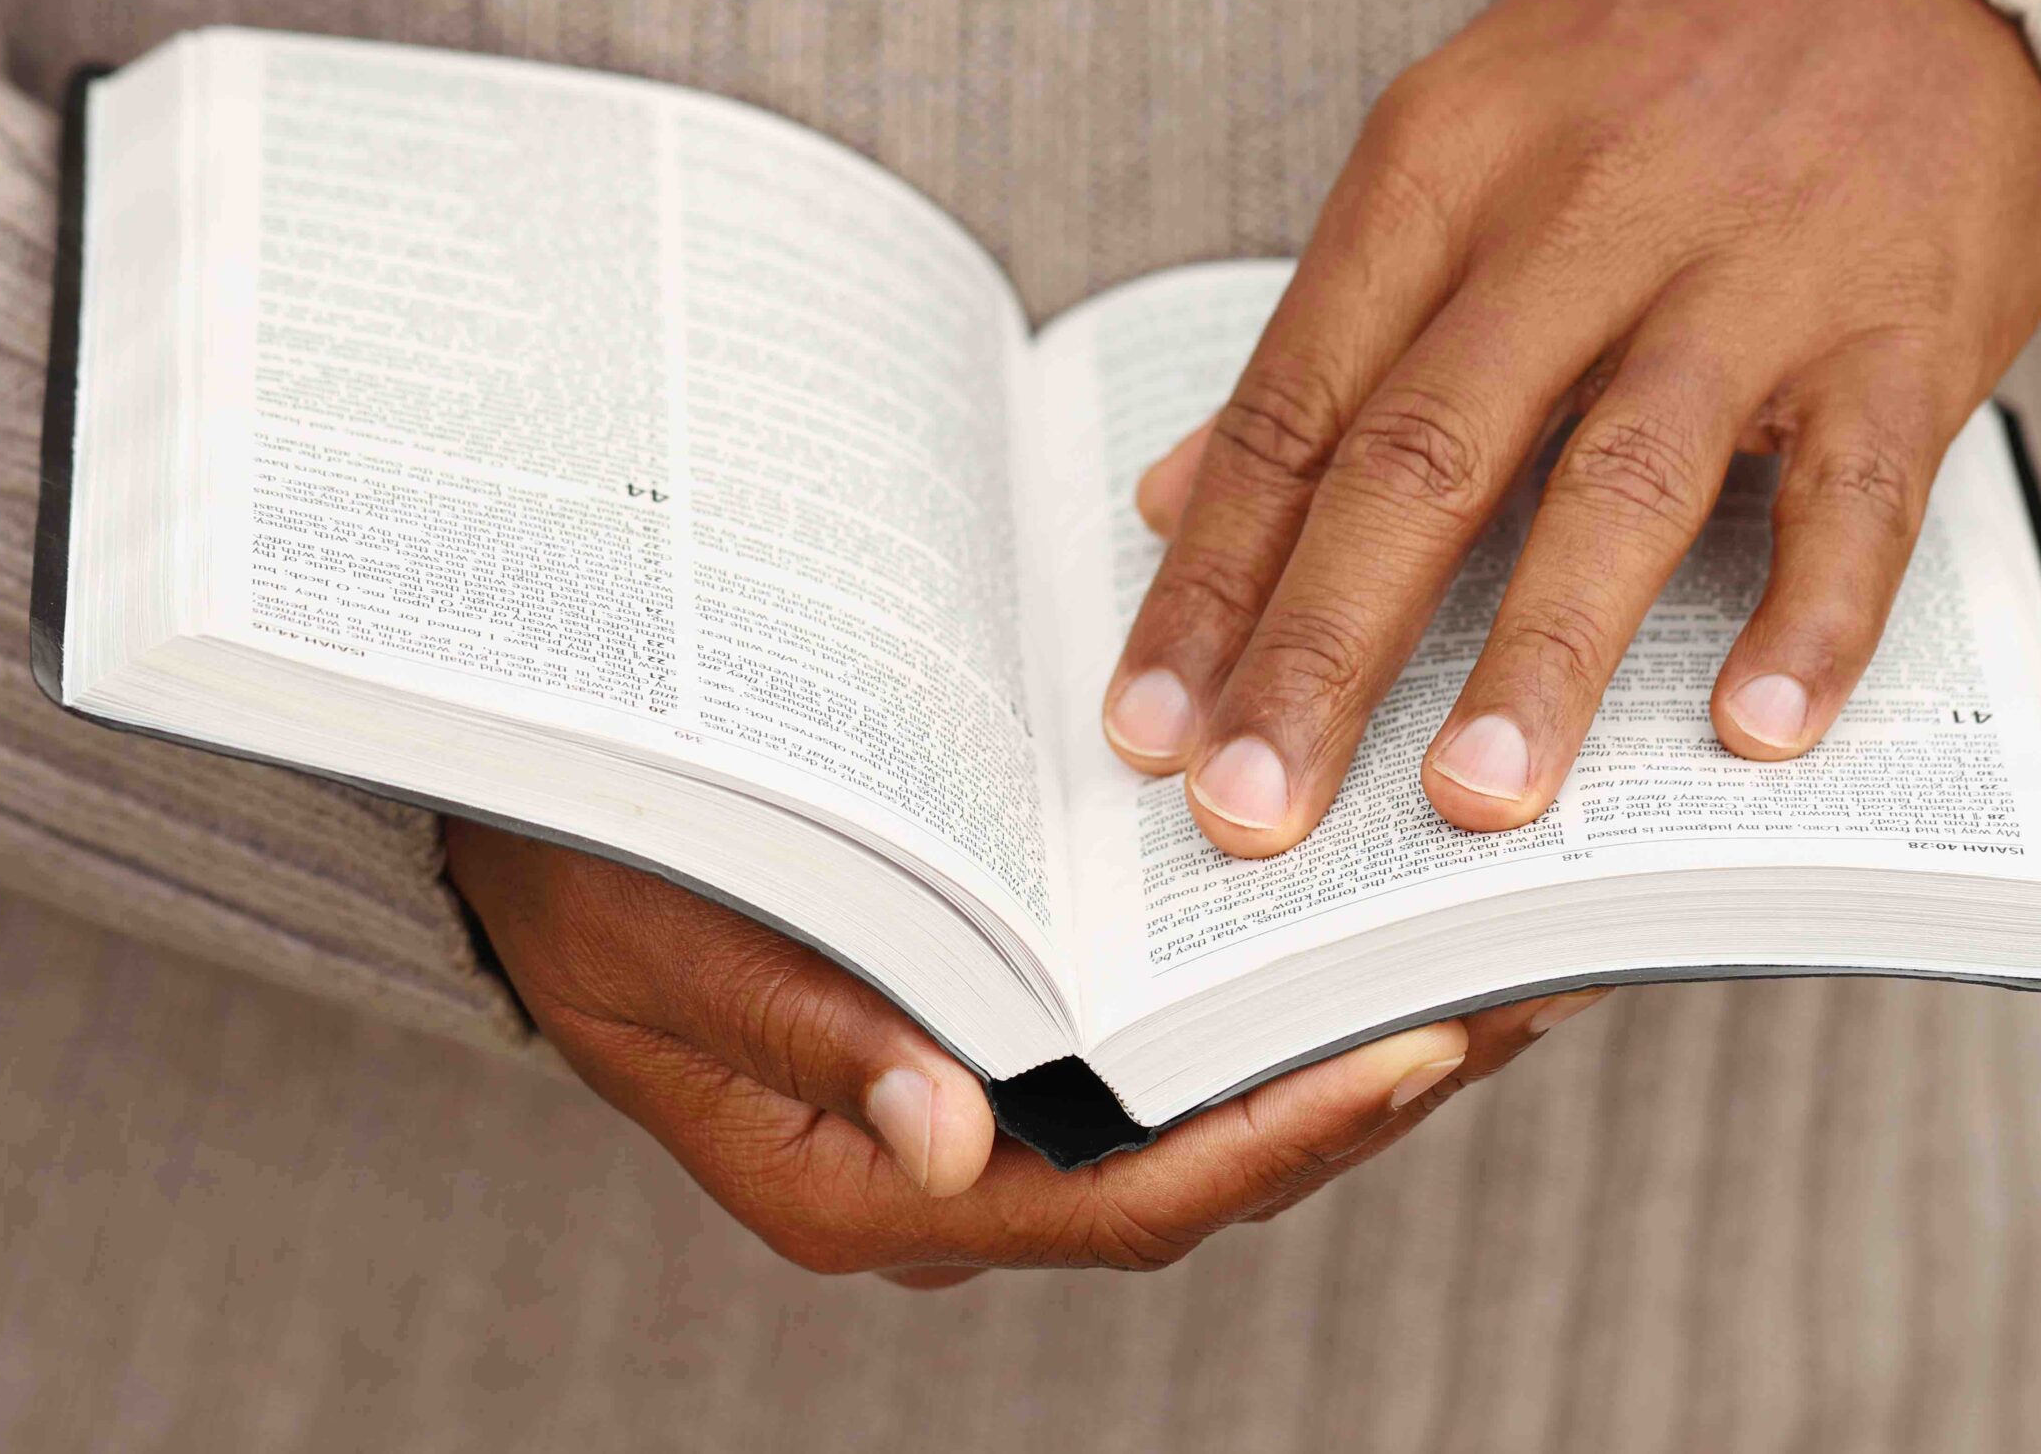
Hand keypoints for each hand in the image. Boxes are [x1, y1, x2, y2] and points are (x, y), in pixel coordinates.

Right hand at [449, 820, 1600, 1283]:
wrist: (529, 840)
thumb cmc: (579, 873)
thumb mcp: (656, 941)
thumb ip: (796, 1033)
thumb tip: (947, 1136)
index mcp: (863, 1188)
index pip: (1118, 1201)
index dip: (1272, 1138)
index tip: (1412, 1051)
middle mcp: (945, 1176)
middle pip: (1196, 1169)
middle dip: (1355, 1090)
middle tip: (1511, 990)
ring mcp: (976, 1121)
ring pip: (1193, 1113)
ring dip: (1331, 1045)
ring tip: (1474, 953)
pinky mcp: (992, 1049)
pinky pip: (1156, 1047)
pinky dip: (1257, 999)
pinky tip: (1334, 921)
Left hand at [1100, 0, 2040, 856]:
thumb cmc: (1654, 73)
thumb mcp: (1458, 145)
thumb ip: (1331, 332)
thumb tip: (1173, 500)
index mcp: (1441, 167)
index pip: (1293, 407)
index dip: (1212, 579)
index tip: (1152, 724)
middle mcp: (1580, 212)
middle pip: (1422, 454)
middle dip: (1325, 646)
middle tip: (1254, 807)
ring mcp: (1750, 270)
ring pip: (1620, 476)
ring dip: (1538, 653)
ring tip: (1468, 803)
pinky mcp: (1901, 326)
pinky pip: (1858, 491)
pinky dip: (1809, 613)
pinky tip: (1754, 731)